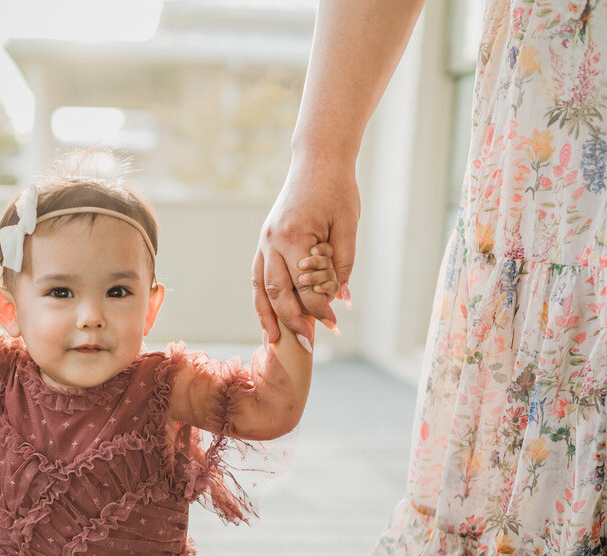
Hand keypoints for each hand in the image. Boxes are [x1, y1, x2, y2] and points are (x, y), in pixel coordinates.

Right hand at [253, 154, 358, 341]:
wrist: (317, 160)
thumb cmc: (337, 190)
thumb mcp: (347, 227)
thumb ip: (342, 265)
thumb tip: (340, 299)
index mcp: (294, 236)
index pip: (305, 285)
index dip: (320, 308)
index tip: (333, 324)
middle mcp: (273, 241)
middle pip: (278, 292)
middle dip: (292, 321)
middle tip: (307, 344)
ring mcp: (264, 240)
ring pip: (261, 287)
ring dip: (267, 316)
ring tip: (273, 341)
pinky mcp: (264, 240)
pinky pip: (259, 276)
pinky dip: (262, 298)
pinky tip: (268, 315)